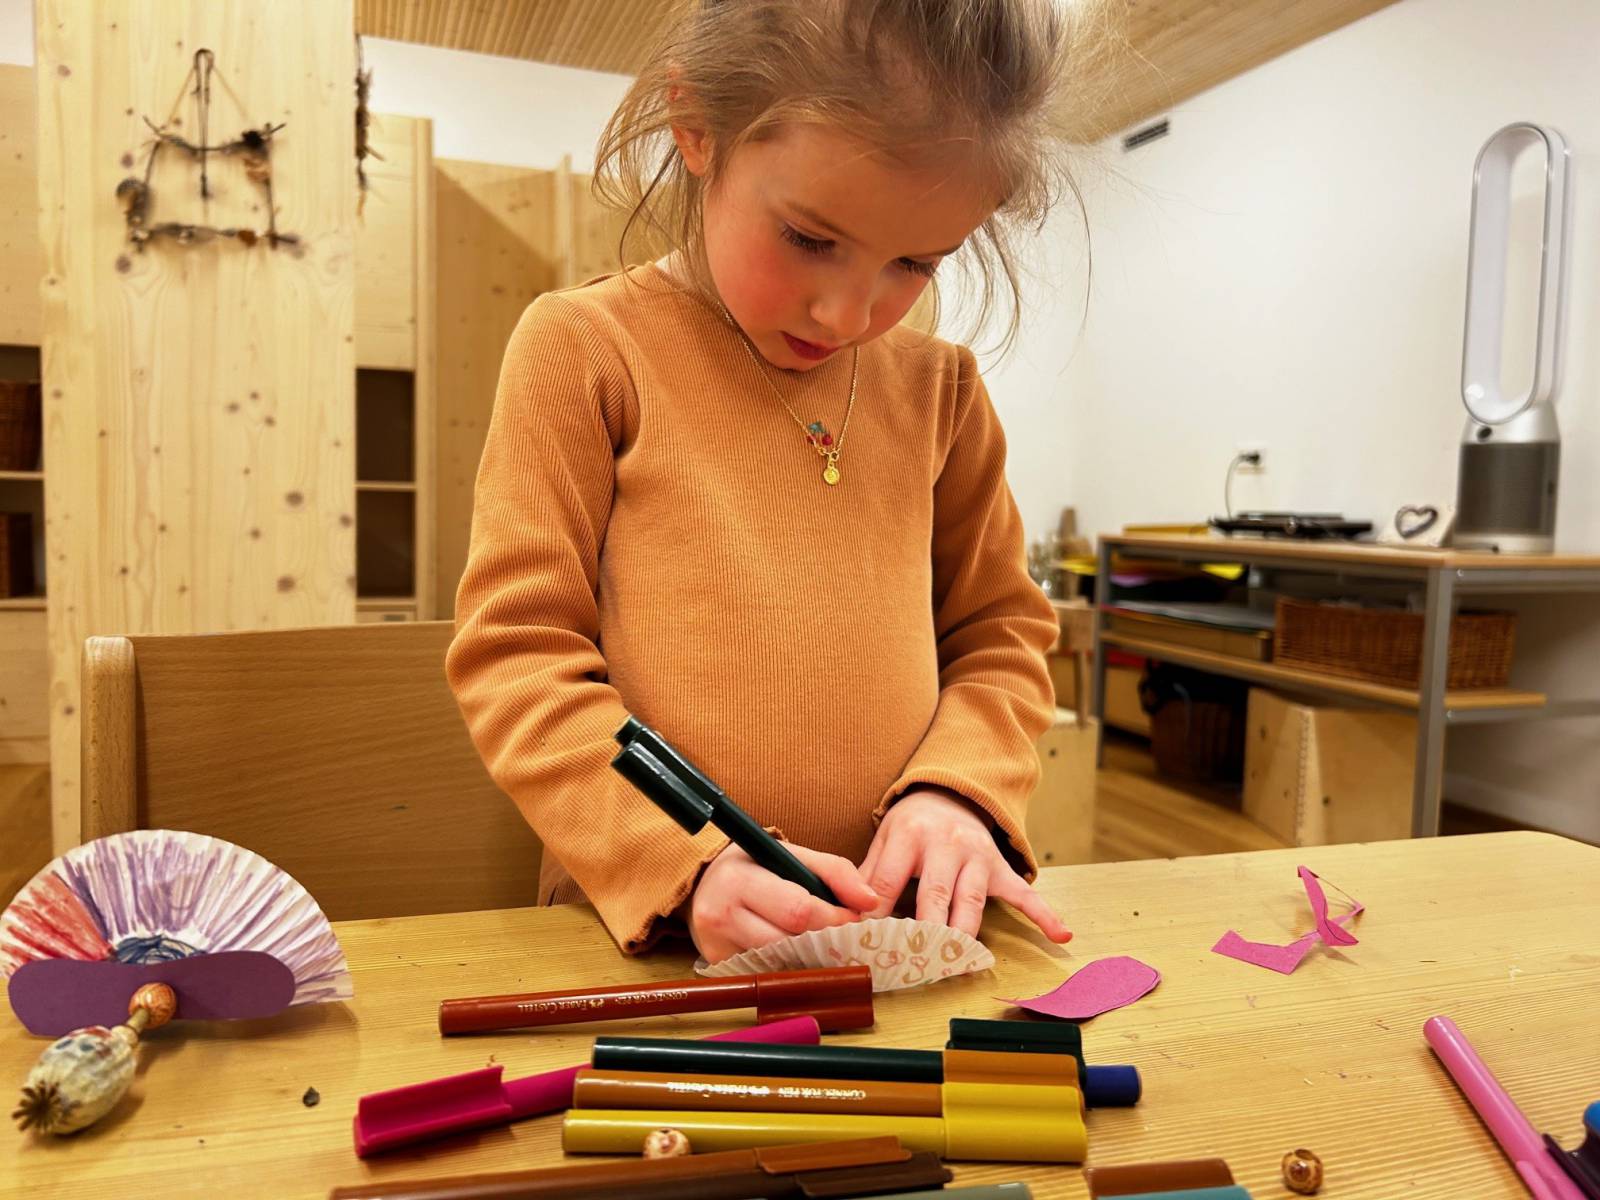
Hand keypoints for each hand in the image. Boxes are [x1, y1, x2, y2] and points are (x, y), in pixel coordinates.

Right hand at [689, 841, 878, 963]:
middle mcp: (721, 914)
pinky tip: (794, 952)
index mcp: (739, 879)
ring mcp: (715, 945)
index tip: (855, 919)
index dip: (834, 918)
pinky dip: (786, 965)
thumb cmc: (753, 866)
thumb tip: (870, 901)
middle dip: (824, 940)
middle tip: (843, 935)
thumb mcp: (790, 853)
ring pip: (779, 962)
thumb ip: (835, 871)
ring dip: (807, 957)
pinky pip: (764, 972)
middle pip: (789, 941)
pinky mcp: (718, 965)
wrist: (703, 881)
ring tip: (820, 942)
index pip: (797, 909)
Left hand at [860, 789, 1072, 942]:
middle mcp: (946, 843)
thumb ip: (866, 875)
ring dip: (963, 935)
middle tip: (910, 963)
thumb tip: (845, 915)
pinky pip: (1024, 892)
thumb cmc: (911, 826)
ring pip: (972, 901)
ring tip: (955, 967)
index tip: (866, 944)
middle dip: (923, 931)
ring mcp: (978, 856)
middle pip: (934, 894)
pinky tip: (1060, 935)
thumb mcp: (883, 838)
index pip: (886, 881)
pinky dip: (1044, 915)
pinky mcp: (1000, 868)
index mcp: (910, 835)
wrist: (951, 794)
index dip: (874, 915)